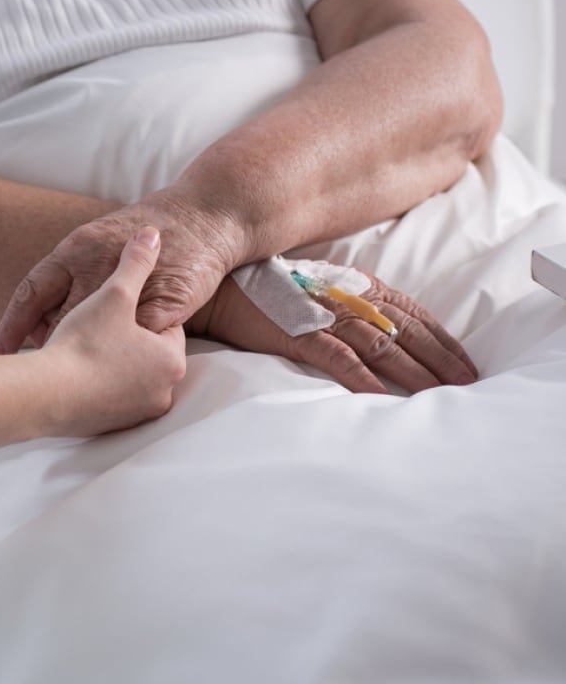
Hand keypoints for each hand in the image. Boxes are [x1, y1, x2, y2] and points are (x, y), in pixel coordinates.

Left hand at [0, 196, 243, 353]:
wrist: (206, 217)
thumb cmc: (148, 232)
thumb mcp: (96, 243)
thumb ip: (68, 275)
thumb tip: (36, 314)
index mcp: (76, 249)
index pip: (32, 292)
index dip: (11, 325)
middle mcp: (97, 265)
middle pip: (61, 320)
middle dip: (49, 347)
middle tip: (34, 371)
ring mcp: (132, 288)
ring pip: (97, 335)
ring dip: (86, 356)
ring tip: (74, 377)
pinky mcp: (164, 306)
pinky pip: (136, 340)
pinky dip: (124, 356)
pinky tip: (117, 371)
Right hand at [37, 225, 186, 434]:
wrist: (44, 397)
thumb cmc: (86, 343)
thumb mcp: (114, 294)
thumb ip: (136, 263)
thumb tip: (151, 234)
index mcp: (172, 360)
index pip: (165, 327)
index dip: (136, 312)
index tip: (115, 308)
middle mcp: (163, 392)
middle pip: (144, 354)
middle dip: (123, 338)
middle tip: (96, 326)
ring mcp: (137, 415)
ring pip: (124, 377)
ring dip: (108, 362)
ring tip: (81, 346)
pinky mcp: (110, 428)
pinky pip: (107, 399)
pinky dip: (94, 385)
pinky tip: (73, 370)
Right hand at [188, 271, 478, 393]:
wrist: (218, 285)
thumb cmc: (264, 288)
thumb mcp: (316, 287)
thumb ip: (346, 303)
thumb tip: (375, 328)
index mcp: (354, 285)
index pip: (411, 312)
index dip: (441, 338)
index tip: (464, 362)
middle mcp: (346, 298)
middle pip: (405, 330)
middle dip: (439, 358)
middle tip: (467, 383)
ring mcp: (323, 316)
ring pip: (381, 345)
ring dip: (412, 372)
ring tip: (437, 394)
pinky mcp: (298, 334)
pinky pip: (338, 359)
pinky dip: (362, 378)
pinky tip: (381, 397)